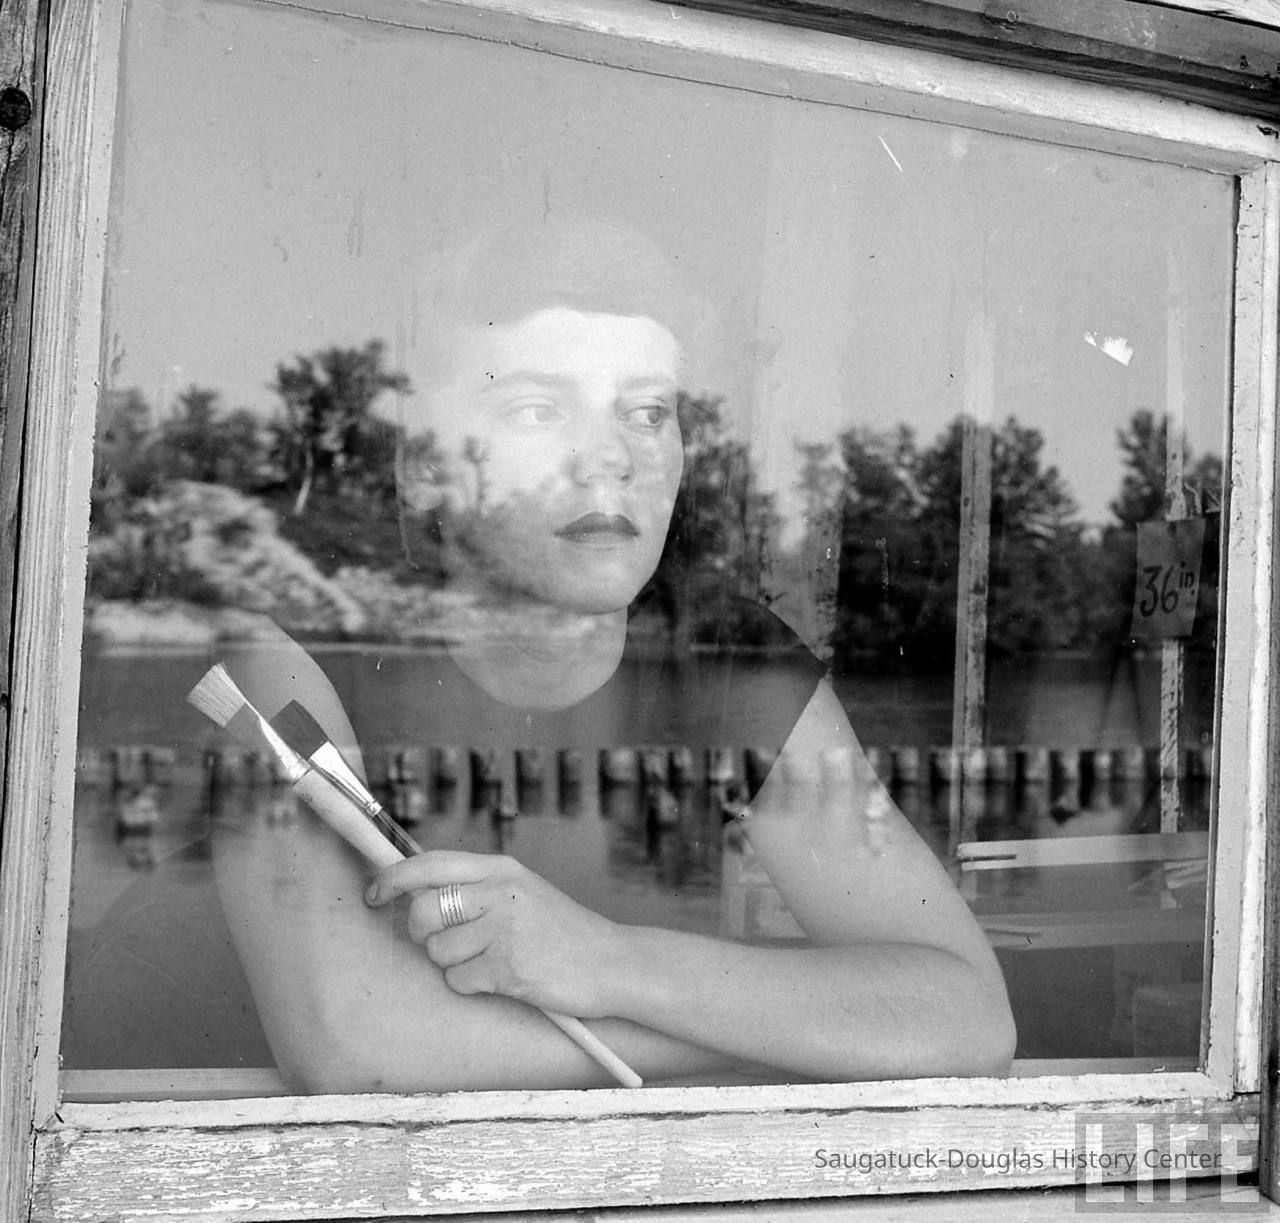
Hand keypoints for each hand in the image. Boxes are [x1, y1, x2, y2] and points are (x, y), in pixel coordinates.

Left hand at [365, 851, 620, 1017]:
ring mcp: (505, 930)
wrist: (611, 962)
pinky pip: (459, 981)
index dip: (393, 878)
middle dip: (421, 933)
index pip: (430, 863)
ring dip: (453, 963)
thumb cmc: (561, 932)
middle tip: (442, 942)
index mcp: (501, 869)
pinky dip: (472, 986)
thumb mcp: (522, 892)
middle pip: (422, 910)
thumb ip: (476, 887)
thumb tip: (413, 892)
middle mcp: (500, 892)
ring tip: (490, 960)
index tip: (374, 893)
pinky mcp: (509, 968)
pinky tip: (503, 978)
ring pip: (437, 950)